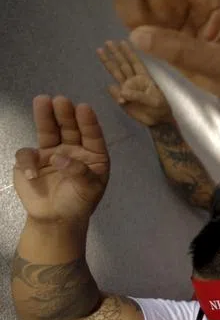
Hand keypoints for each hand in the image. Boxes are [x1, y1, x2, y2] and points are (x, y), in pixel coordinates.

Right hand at [14, 95, 109, 223]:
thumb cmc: (79, 203)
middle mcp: (72, 150)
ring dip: (45, 117)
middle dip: (65, 113)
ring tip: (42, 101)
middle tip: (61, 100)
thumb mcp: (88, 190)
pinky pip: (27, 155)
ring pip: (47, 132)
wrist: (56, 219)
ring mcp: (51, 153)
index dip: (88, 122)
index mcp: (92, 155)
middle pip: (68, 128)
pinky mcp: (32, 162)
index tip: (83, 108)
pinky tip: (32, 173)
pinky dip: (27, 160)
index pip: (91, 135)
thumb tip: (58, 157)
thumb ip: (79, 173)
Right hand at [96, 39, 172, 125]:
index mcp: (144, 78)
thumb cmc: (160, 109)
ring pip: (116, 73)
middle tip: (107, 42)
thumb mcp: (154, 103)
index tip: (122, 42)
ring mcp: (127, 89)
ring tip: (100, 51)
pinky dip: (113, 91)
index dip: (129, 52)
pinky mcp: (122, 99)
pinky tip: (111, 88)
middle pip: (123, 64)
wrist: (157, 122)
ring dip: (108, 63)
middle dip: (116, 53)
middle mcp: (134, 81)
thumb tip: (122, 93)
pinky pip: (115, 93)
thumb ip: (139, 97)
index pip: (135, 63)